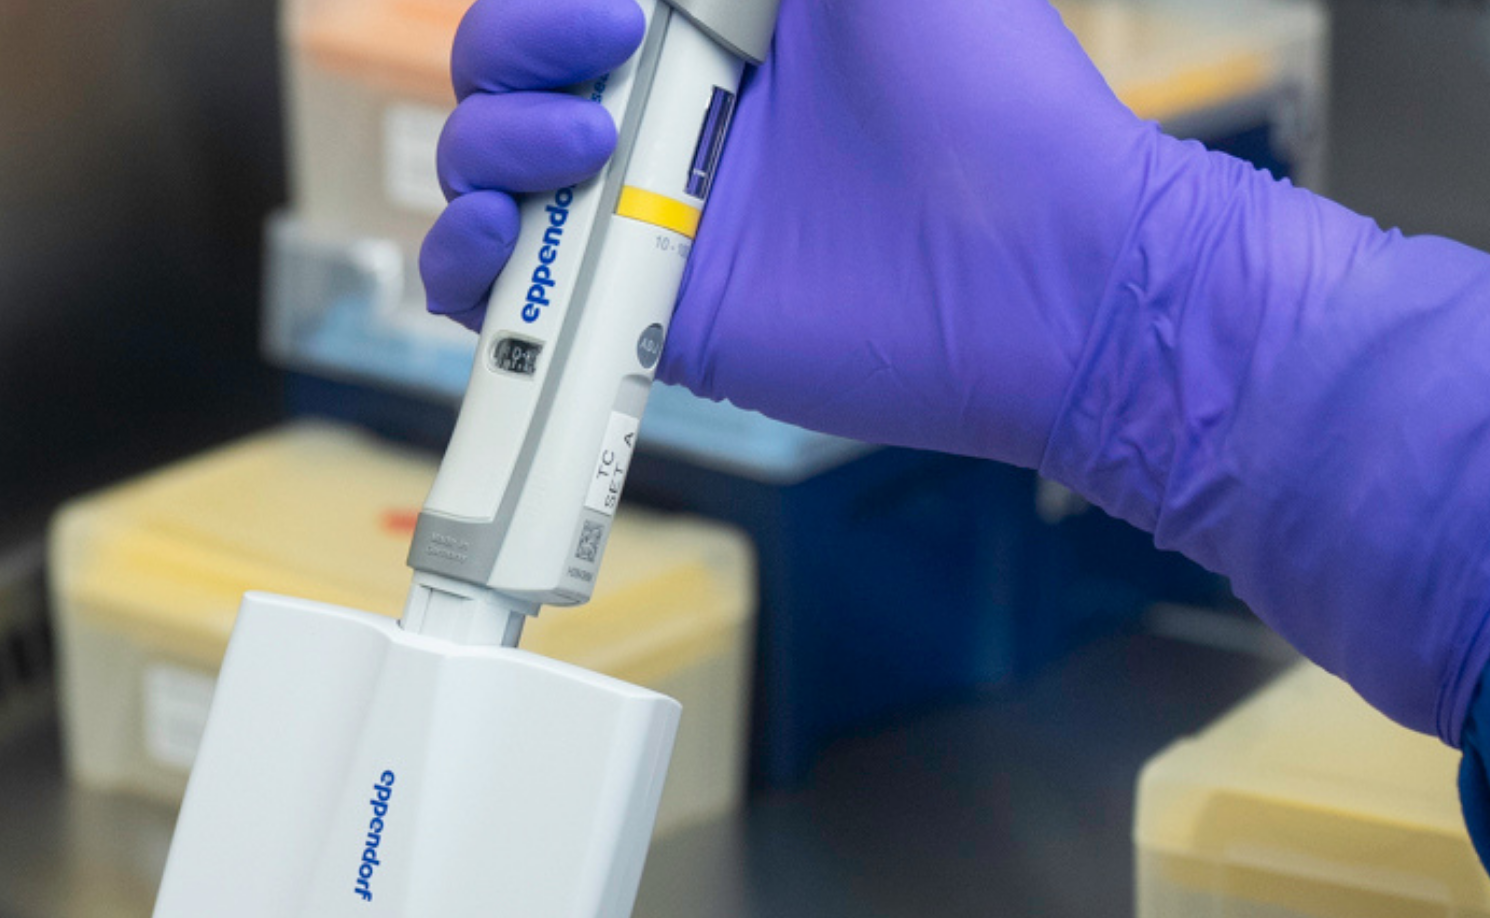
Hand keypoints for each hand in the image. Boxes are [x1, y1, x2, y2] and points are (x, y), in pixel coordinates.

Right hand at [422, 0, 1489, 742]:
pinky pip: (495, 294)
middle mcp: (664, 107)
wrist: (1033, 270)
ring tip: (586, 147)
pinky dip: (456, 262)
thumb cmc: (981, 94)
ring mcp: (642, 214)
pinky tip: (495, 232)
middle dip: (513, 43)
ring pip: (482, 165)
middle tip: (611, 49)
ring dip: (489, 139)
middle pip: (503, 65)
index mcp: (711, 15)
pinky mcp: (641, 315)